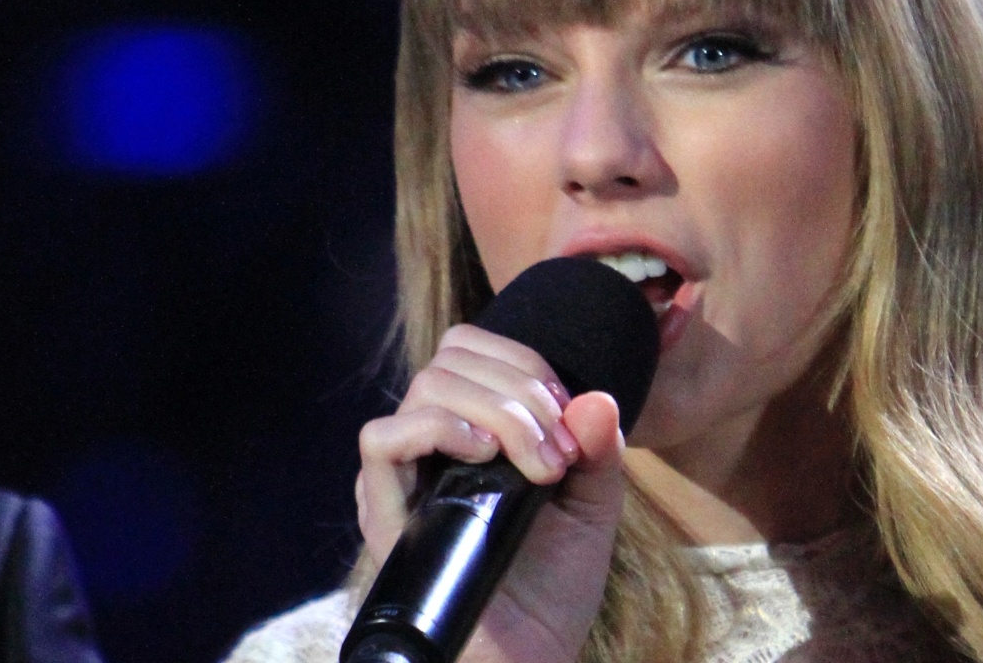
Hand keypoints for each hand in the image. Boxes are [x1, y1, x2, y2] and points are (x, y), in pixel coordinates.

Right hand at [356, 324, 625, 662]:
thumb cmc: (555, 586)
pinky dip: (438, 429)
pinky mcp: (385, 516)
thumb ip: (600, 450)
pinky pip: (382, 441)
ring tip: (538, 463)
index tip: (569, 410)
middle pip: (452, 359)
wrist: (530, 658)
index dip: (523, 360)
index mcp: (473, 432)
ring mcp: (405, 480)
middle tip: (560, 448)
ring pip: (426, 388)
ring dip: (496, 408)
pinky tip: (485, 456)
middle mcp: (431, 448)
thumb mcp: (594, 506)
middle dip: (521, 387)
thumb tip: (596, 398)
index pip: (473, 350)